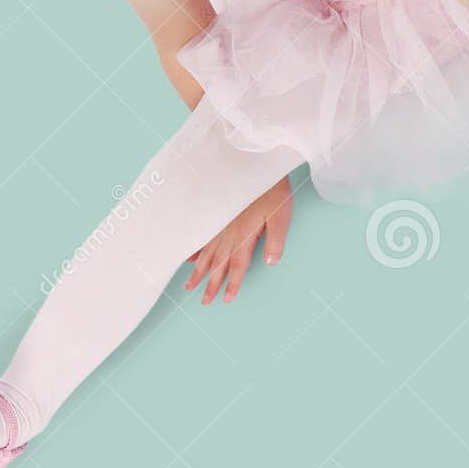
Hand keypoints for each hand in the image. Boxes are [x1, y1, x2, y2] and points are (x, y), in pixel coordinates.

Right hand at [184, 173, 293, 304]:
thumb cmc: (273, 191)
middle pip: (217, 264)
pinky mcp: (217, 215)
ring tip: (189, 286)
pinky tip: (187, 258)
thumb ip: (276, 241)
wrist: (256, 165)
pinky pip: (202, 236)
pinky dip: (194, 249)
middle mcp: (228, 233)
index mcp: (244, 236)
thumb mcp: (281, 216)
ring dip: (198, 271)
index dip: (232, 284)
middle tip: (203, 302)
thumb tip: (271, 263)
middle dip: (210, 284)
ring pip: (206, 253)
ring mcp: (220, 224)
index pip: (238, 266)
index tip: (225, 300)